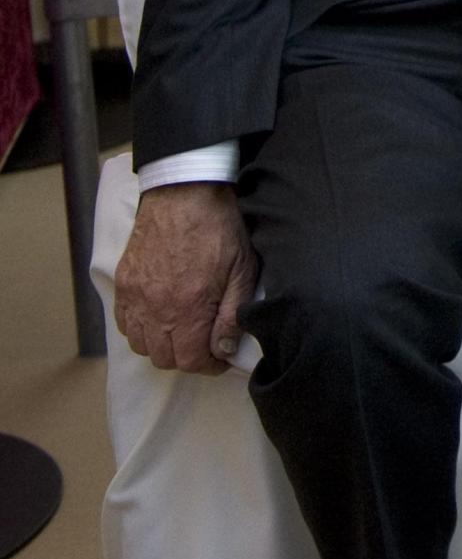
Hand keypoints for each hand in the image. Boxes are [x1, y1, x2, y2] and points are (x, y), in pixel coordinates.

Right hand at [115, 183, 256, 373]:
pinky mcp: (122, 284)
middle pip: (164, 358)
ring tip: (184, 332)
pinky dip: (140, 330)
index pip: (190, 360)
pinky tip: (159, 318)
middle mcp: (155, 308)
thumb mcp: (242, 269)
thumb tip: (225, 350)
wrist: (184, 192)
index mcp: (187, 307)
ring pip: (141, 345)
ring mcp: (134, 297)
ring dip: (163, 346)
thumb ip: (233, 314)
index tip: (221, 358)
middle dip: (188, 358)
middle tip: (205, 344)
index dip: (209, 366)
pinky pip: (124, 324)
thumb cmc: (219, 228)